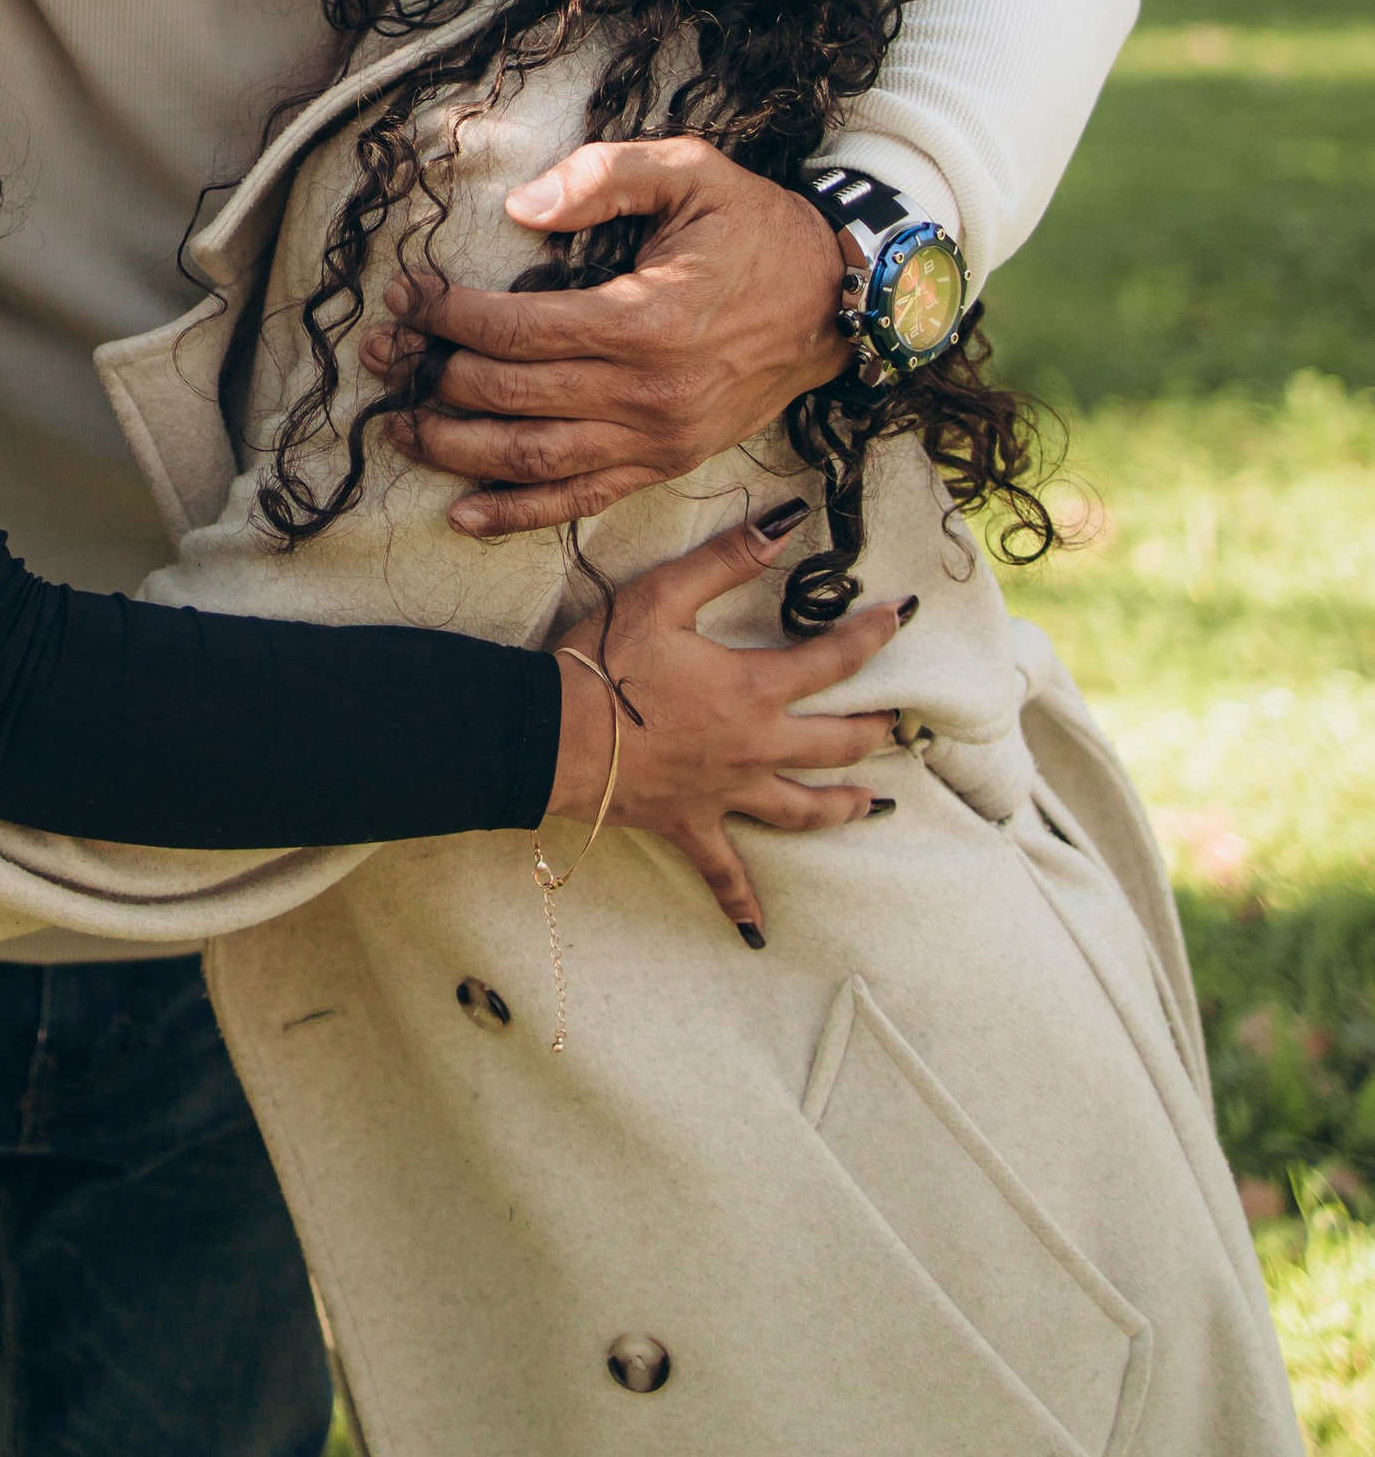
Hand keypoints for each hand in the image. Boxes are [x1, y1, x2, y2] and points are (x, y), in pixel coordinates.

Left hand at [370, 139, 849, 536]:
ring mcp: (657, 439)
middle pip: (511, 396)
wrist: (836, 301)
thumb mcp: (692, 171)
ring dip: (456, 448)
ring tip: (398, 427)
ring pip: (534, 459)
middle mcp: (648, 393)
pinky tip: (464, 514)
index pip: (517, 329)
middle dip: (432, 376)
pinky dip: (518, 514)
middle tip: (380, 355)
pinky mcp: (666, 464)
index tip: (405, 295)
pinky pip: (581, 500)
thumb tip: (521, 207)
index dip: (447, 315)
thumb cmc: (757, 229)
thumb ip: (604, 176)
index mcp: (647, 321)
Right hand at [544, 505, 900, 937]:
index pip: (834, 661)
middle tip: (899, 722)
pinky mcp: (692, 825)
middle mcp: (754, 748)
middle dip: (873, 729)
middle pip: (836, 745)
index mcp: (753, 690)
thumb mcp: (662, 597)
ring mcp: (727, 794)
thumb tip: (783, 525)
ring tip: (874, 805)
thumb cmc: (602, 662)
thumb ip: (726, 561)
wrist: (552, 735)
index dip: (873, 634)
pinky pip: (724, 871)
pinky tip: (757, 930)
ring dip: (843, 806)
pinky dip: (741, 900)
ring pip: (803, 809)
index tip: (903, 614)